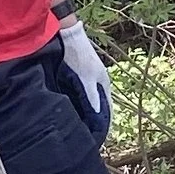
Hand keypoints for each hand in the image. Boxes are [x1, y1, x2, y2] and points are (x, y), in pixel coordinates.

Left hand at [56, 11, 112, 143]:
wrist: (67, 34)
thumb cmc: (78, 55)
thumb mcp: (86, 78)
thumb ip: (91, 97)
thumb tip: (97, 117)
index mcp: (103, 84)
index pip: (107, 110)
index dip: (103, 125)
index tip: (97, 140)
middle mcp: (98, 83)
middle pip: (97, 107)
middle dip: (93, 121)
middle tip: (84, 136)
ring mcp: (88, 79)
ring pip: (88, 101)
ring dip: (84, 113)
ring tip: (76, 127)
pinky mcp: (77, 77)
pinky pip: (79, 95)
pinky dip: (77, 104)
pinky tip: (68, 111)